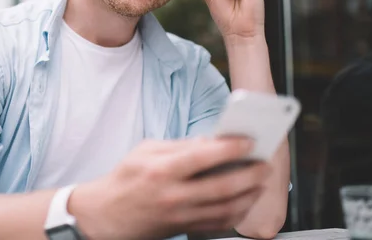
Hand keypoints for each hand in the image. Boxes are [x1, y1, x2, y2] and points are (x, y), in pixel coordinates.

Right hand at [69, 137, 270, 239]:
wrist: (107, 214)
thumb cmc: (126, 178)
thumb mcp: (145, 151)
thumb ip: (179, 145)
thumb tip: (210, 141)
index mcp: (162, 170)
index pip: (202, 157)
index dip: (230, 148)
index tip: (248, 141)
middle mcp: (173, 195)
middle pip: (222, 186)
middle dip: (249, 174)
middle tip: (264, 164)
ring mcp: (180, 216)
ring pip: (225, 208)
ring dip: (249, 194)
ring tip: (260, 181)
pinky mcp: (184, 229)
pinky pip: (219, 223)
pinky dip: (237, 212)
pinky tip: (245, 200)